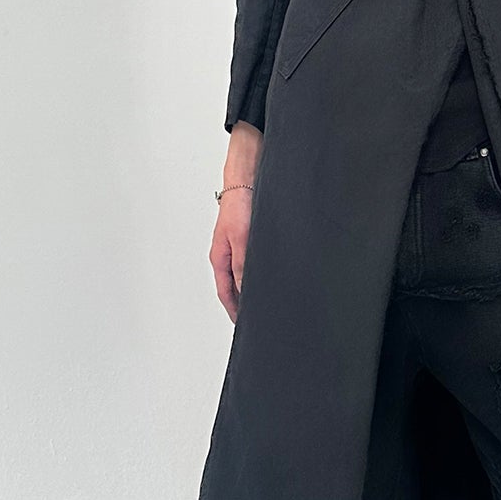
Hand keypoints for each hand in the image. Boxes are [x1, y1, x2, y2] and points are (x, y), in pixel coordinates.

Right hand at [210, 123, 261, 322]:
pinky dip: (267, 269)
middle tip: (263, 316)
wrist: (249, 173)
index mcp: (221, 257)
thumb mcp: (241, 239)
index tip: (246, 326)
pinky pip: (260, 259)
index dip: (236, 311)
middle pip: (237, 285)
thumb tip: (247, 293)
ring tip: (274, 299)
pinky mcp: (255, 235)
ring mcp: (243, 244)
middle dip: (248, 302)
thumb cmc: (239, 201)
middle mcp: (231, 253)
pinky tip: (279, 273)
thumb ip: (243, 267)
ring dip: (259, 285)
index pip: (227, 293)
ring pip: (250, 272)